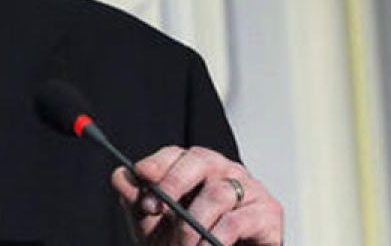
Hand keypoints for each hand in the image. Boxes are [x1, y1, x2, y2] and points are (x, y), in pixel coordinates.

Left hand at [111, 146, 282, 245]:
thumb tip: (121, 176)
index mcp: (196, 168)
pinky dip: (213, 239)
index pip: (175, 154)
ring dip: (191, 225)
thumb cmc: (188, 242)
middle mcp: (224, 171)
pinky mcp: (268, 213)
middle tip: (154, 210)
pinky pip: (236, 221)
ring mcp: (250, 189)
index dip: (157, 164)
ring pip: (217, 193)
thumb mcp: (154, 223)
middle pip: (200, 160)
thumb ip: (137, 200)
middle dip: (172, 183)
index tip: (142, 177)